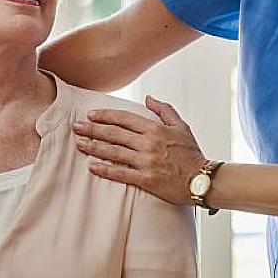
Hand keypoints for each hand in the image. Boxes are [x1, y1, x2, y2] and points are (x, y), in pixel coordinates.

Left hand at [72, 95, 207, 205]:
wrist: (202, 179)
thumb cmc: (192, 153)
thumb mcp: (181, 126)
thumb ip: (164, 110)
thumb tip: (148, 98)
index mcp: (155, 129)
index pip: (124, 118)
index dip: (105, 115)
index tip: (91, 115)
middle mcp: (148, 143)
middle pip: (114, 134)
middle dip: (92, 129)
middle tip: (76, 127)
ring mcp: (146, 162)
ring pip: (114, 152)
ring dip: (94, 147)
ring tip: (79, 144)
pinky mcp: (146, 179)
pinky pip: (120, 173)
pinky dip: (104, 169)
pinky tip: (92, 166)